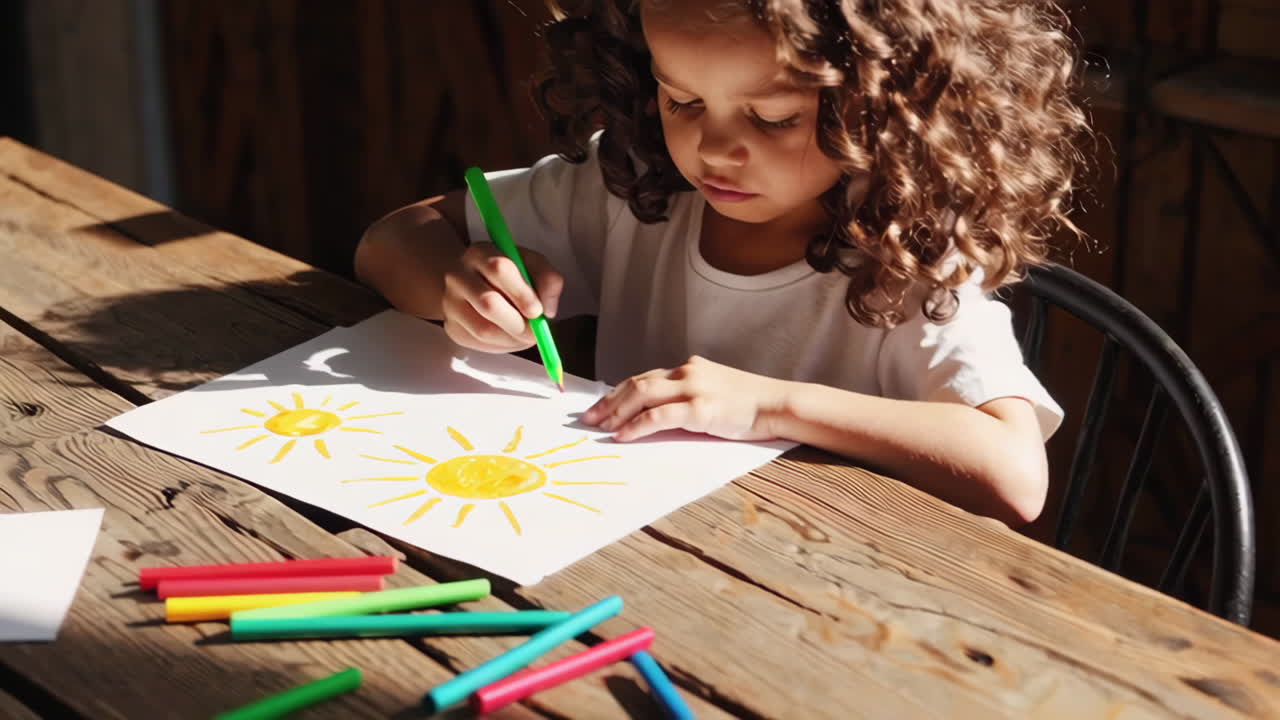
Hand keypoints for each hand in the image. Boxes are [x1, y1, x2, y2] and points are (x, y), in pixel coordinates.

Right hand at [441, 243, 562, 352]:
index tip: (538, 311)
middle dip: (518, 322)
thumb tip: (548, 311)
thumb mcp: (533, 266)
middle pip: (487, 303)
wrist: (475, 284)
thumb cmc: (511, 275)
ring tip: (526, 335)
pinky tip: (510, 336)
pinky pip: (478, 343)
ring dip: (512, 338)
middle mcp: (458, 276)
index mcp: (480, 253)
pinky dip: (502, 346)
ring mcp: (450, 303)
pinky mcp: (451, 327)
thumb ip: (548, 280)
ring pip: (482, 329)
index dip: (521, 293)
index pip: (499, 269)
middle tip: (535, 332)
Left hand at [581, 356, 790, 441]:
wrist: (778, 404)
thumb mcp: (716, 392)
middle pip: (636, 384)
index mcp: (690, 368)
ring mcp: (693, 389)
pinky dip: (636, 426)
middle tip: (589, 418)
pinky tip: (622, 436)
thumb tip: (662, 413)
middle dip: (609, 402)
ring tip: (599, 427)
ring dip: (616, 413)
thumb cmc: (751, 404)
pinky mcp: (700, 409)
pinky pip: (658, 416)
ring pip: (642, 396)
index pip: (645, 378)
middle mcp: (687, 373)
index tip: (601, 405)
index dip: (619, 392)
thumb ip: (690, 396)